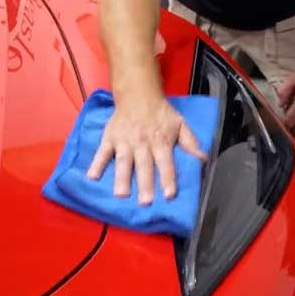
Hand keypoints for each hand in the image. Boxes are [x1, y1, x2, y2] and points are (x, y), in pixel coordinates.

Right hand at [86, 93, 207, 204]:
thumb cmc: (161, 113)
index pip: (165, 162)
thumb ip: (191, 143)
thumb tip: (203, 160)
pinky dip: (96, 163)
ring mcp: (124, 140)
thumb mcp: (180, 124)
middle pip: (144, 165)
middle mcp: (142, 142)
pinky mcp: (110, 137)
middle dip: (145, 183)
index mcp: (161, 141)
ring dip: (122, 177)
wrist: (138, 94)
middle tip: (145, 202)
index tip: (169, 194)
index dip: (167, 178)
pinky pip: (102, 152)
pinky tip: (91, 177)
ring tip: (120, 194)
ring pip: (123, 161)